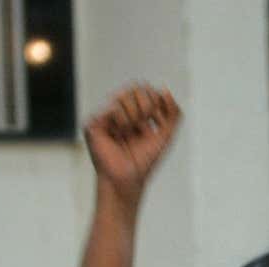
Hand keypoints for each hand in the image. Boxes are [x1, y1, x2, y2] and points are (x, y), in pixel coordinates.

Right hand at [83, 84, 180, 205]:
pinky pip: (113, 108)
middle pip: (137, 88)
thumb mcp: (166, 136)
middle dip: (146, 105)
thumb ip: (174, 113)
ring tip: (131, 131)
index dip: (156, 101)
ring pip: (124, 95)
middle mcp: (121, 113)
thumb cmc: (144, 161)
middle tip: (144, 122)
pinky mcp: (94, 122)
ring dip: (134, 114)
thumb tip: (165, 89)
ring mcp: (107, 116)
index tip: (158, 120)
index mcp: (137, 115)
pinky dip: (122, 121)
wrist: (127, 177)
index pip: (148, 91)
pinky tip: (119, 134)